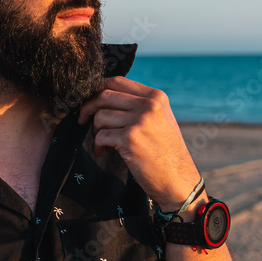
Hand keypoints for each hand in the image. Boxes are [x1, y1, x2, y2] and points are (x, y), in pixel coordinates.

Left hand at [78, 76, 200, 210]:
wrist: (178, 179)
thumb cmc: (165, 151)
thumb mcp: (160, 119)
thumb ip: (139, 104)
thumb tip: (104, 95)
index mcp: (155, 97)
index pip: (117, 81)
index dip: (97, 89)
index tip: (89, 101)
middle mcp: (149, 105)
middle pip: (104, 96)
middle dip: (88, 108)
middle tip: (84, 120)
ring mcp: (140, 121)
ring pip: (100, 117)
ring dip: (95, 131)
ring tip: (103, 143)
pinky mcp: (130, 139)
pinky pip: (101, 136)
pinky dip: (98, 145)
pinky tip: (104, 152)